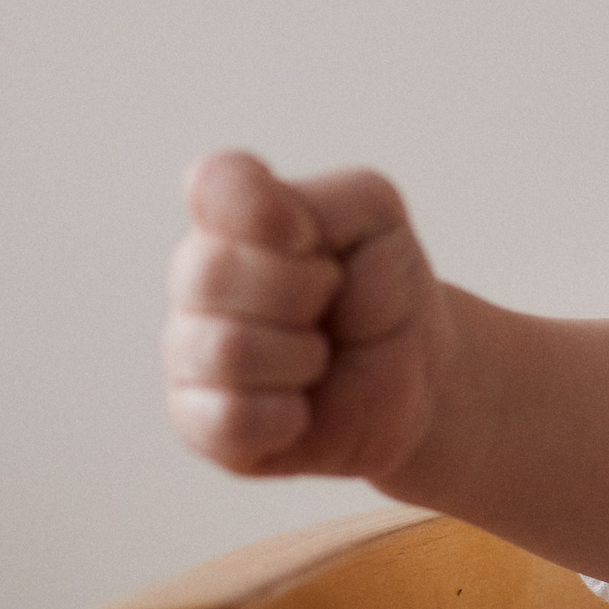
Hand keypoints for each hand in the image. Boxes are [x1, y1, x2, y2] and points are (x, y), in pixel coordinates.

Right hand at [163, 150, 447, 481]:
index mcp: (231, 220)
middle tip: (331, 301)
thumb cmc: (383, 290)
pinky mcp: (201, 423)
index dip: (271, 213)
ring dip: (302, 355)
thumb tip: (271, 222)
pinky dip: (288, 414)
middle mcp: (196, 281)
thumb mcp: (378, 222)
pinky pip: (230, 418)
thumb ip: (327, 202)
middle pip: (214, 274)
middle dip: (304, 290)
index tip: (312, 237)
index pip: (216, 184)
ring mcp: (191, 353)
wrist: (417, 377)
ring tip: (320, 355)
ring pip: (227, 349)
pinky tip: (302, 405)